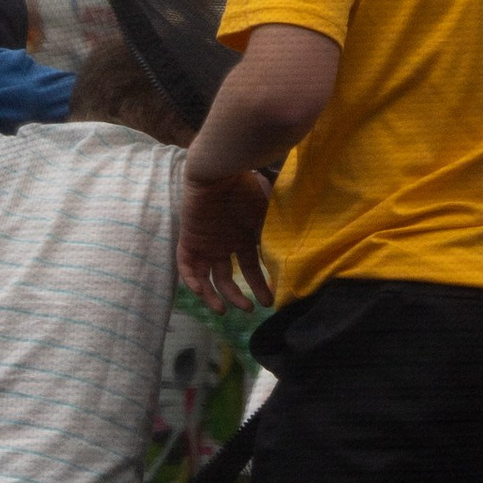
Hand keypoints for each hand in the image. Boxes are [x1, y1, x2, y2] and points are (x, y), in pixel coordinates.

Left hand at [179, 166, 272, 312]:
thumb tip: (295, 261)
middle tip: (249, 309)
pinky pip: (186, 264)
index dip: (260, 286)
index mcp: (243, 239)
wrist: (222, 171)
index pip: (250, 270)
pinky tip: (202, 290)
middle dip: (237, 296)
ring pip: (205, 276)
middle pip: (227, 278)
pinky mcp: (189, 238)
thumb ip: (275, 240)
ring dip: (213, 295)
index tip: (269, 301)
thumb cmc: (248, 191)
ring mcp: (206, 242)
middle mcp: (224, 244)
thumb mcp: (268, 220)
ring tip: (222, 310)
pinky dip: (192, 279)